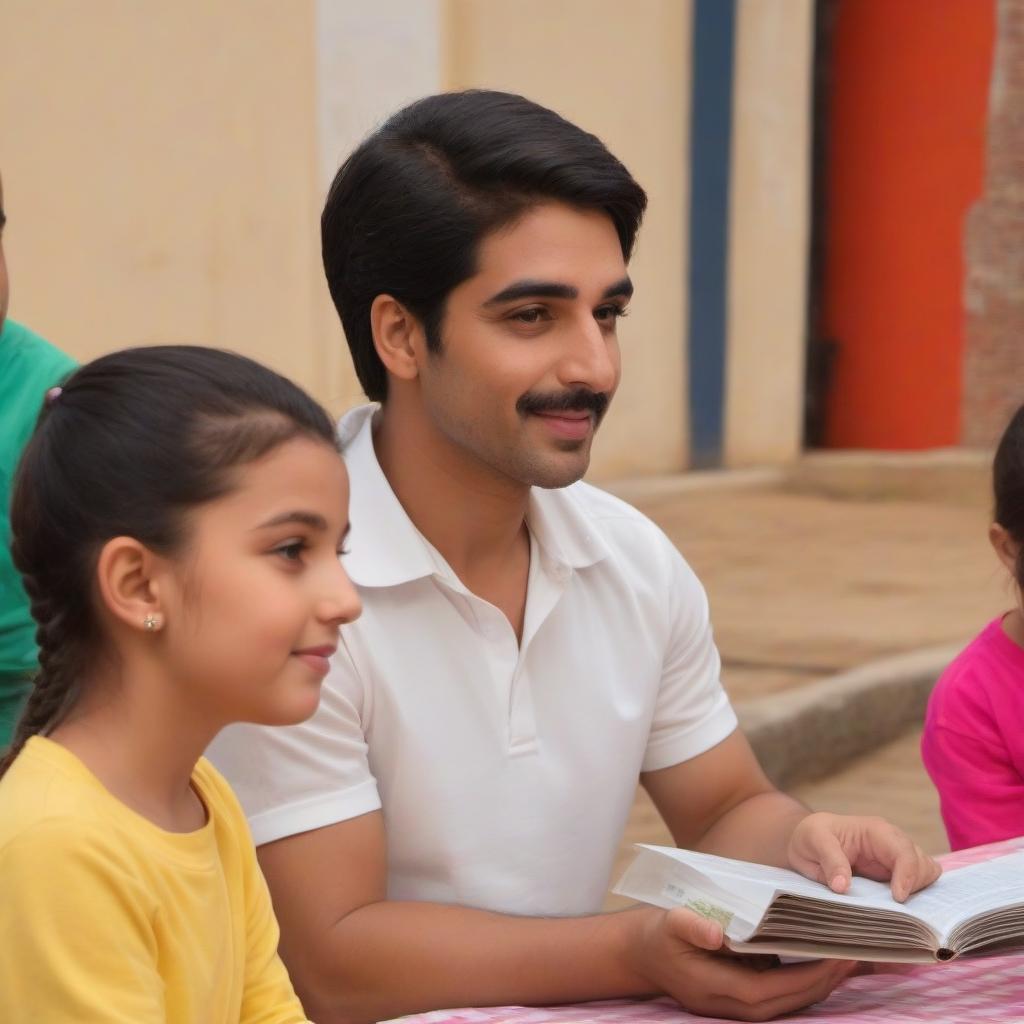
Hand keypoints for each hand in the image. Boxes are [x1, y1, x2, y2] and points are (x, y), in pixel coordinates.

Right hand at [624, 906, 855, 1021]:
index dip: (808, 977)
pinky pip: (782, 995)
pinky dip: (805, 982)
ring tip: (847, 956)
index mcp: (720, 989)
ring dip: (820, 984)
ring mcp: (739, 1007)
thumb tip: (718, 933)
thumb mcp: (669, 924)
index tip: (835, 955)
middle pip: (791, 1002)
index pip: (775, 991)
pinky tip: (820, 959)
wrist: (642, 956)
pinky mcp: (742, 998)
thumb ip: (691, 926)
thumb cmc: (658, 937)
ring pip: (790, 1003)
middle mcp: (735, 1007)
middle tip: (855, 953)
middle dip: (825, 981)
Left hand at [787, 812, 941, 901]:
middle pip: (921, 862)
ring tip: (897, 904)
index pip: (903, 850)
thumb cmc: (812, 836)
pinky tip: (901, 902)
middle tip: (896, 905)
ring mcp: (895, 857)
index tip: (898, 898)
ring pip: (926, 871)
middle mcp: (891, 842)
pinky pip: (920, 880)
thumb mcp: (813, 842)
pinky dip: (918, 892)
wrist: (808, 840)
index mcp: (875, 831)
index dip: (906, 874)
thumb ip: (830, 861)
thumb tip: (843, 887)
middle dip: (914, 884)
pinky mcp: (895, 871)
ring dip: (919, 889)